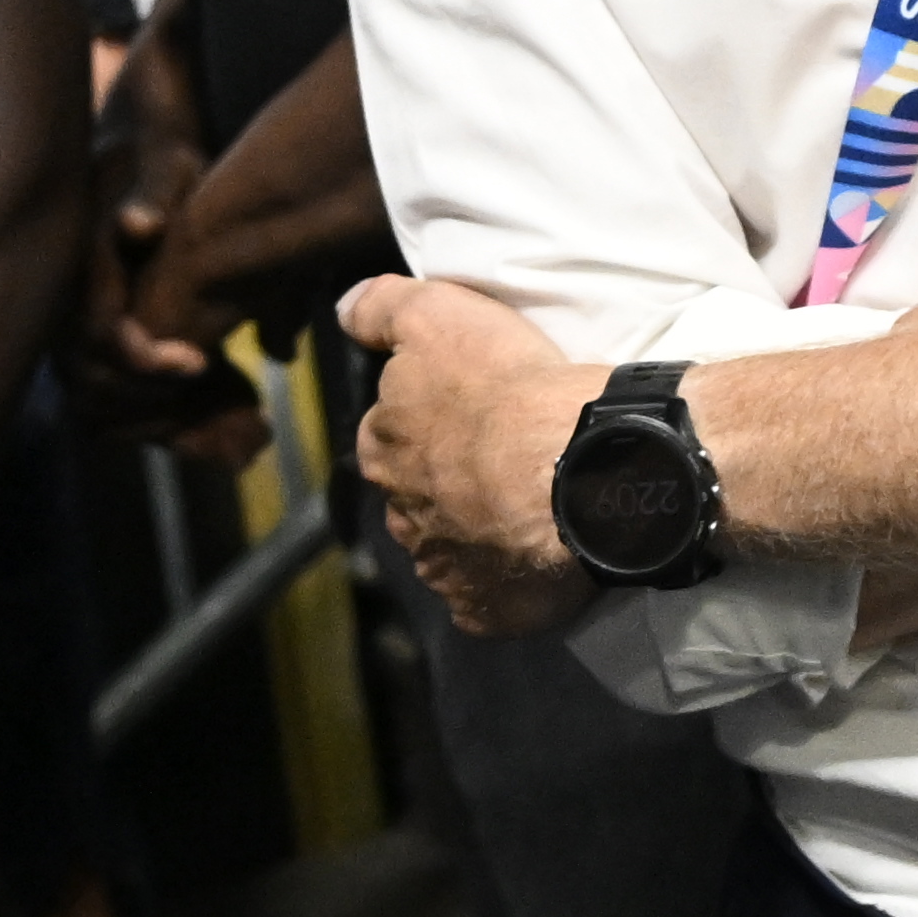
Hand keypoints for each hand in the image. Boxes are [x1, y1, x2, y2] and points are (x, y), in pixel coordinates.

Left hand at [334, 270, 594, 631]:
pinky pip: (485, 598)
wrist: (573, 469)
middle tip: (501, 460)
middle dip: (445, 482)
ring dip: (474, 532)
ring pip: (448, 547)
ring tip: (526, 509)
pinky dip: (503, 582)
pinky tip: (533, 558)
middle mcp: (401, 514)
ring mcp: (440, 567)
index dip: (425, 420)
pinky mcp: (481, 608)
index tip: (467, 410)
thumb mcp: (437, 315)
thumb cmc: (504, 389)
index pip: (388, 433)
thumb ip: (382, 308)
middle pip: (415, 494)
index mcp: (384, 449)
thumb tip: (344, 311)